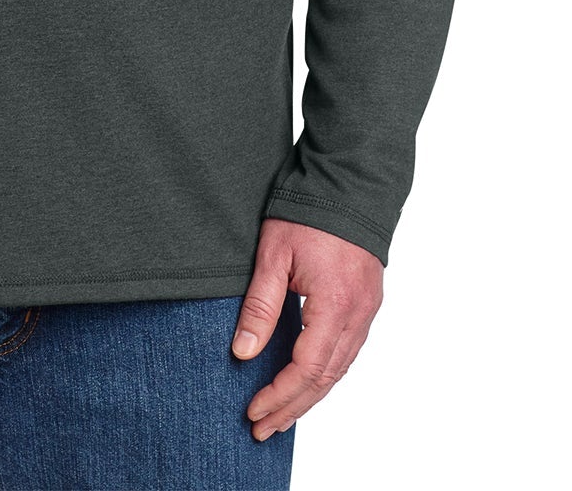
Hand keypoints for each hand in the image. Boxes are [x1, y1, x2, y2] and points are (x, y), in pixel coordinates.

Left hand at [231, 218, 383, 440]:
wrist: (350, 183)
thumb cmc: (309, 212)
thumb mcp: (273, 255)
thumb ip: (260, 306)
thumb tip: (243, 353)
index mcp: (334, 305)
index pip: (306, 369)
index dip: (279, 395)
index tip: (253, 411)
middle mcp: (357, 315)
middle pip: (325, 378)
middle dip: (292, 407)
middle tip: (262, 428)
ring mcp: (367, 311)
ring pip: (339, 369)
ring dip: (310, 396)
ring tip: (281, 415)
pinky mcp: (367, 303)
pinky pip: (347, 351)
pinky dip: (326, 374)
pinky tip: (308, 383)